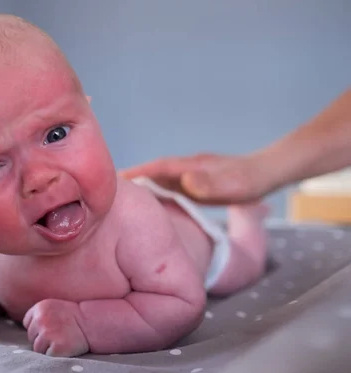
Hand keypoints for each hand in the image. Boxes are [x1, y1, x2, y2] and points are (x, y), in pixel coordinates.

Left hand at [23, 298, 88, 356]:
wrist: (91, 322)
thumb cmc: (73, 316)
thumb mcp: (53, 306)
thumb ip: (40, 314)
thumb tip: (29, 328)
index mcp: (39, 307)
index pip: (27, 323)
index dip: (37, 328)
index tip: (48, 328)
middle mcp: (40, 320)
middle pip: (31, 336)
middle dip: (41, 338)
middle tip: (56, 335)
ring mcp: (47, 334)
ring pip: (37, 348)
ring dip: (47, 347)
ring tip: (60, 340)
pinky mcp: (55, 347)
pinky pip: (47, 355)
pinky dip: (54, 354)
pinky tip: (63, 346)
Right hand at [120, 153, 270, 204]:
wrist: (267, 173)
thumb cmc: (250, 181)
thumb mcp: (235, 185)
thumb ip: (212, 182)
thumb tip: (184, 180)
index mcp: (189, 167)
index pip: (155, 168)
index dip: (134, 174)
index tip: (111, 180)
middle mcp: (184, 168)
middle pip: (151, 173)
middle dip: (130, 181)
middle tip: (104, 192)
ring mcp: (187, 175)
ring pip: (157, 180)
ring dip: (140, 188)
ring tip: (118, 202)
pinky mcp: (191, 183)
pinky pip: (166, 188)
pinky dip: (153, 194)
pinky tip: (147, 206)